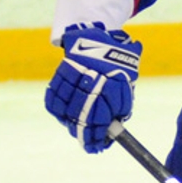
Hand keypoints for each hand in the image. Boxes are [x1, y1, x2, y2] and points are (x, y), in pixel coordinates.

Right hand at [44, 24, 141, 151]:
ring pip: (67, 107)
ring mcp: (73, 74)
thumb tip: (116, 127)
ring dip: (72, 124)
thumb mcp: (127, 80)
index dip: (101, 132)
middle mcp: (92, 78)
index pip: (104, 113)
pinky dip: (57, 110)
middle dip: (87, 133)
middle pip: (84, 113)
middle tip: (89, 145)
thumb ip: (123, 103)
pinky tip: (64, 119)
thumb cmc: (116, 63)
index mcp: (112, 80)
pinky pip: (54, 96)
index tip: (100, 145)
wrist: (97, 37)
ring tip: (77, 134)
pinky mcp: (60, 72)